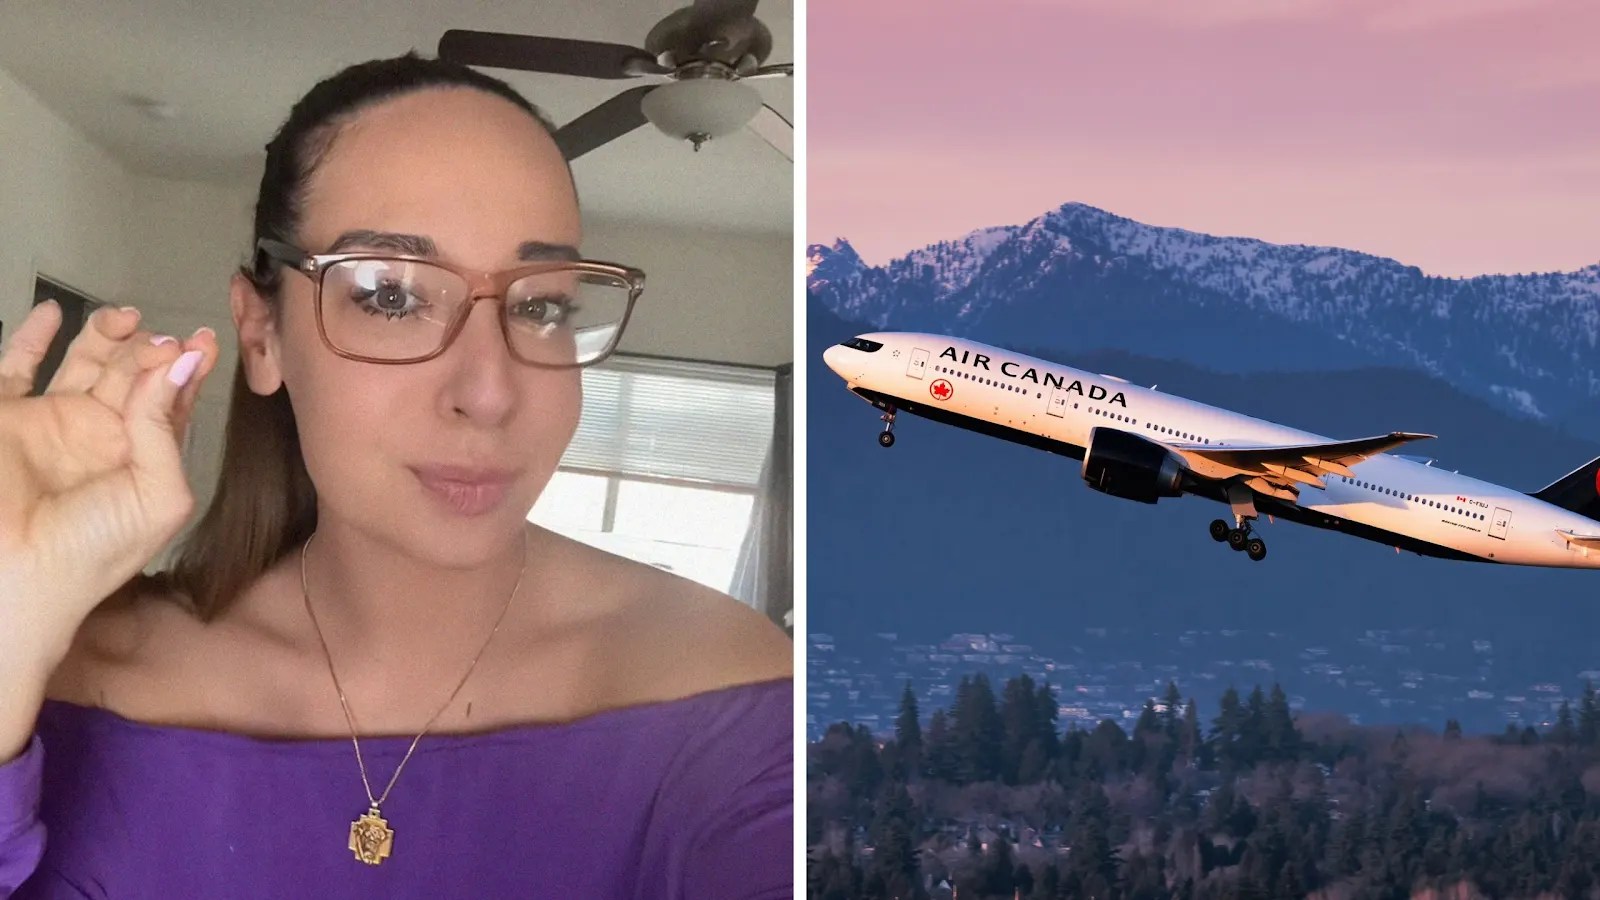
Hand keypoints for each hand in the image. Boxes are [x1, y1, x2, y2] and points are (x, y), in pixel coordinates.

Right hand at [0, 301, 219, 669]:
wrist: (16, 576)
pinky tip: (54, 311)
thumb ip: (165, 427)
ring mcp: (52, 423)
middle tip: (162, 338)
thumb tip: (181, 363)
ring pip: (84, 363)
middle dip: (150, 350)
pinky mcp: (8, 417)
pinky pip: (17, 367)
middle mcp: (99, 437)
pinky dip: (34, 336)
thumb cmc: (94, 552)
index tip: (205, 340)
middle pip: (131, 375)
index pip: (170, 402)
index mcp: (141, 458)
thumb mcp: (158, 494)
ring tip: (126, 318)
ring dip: (106, 336)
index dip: (187, 370)